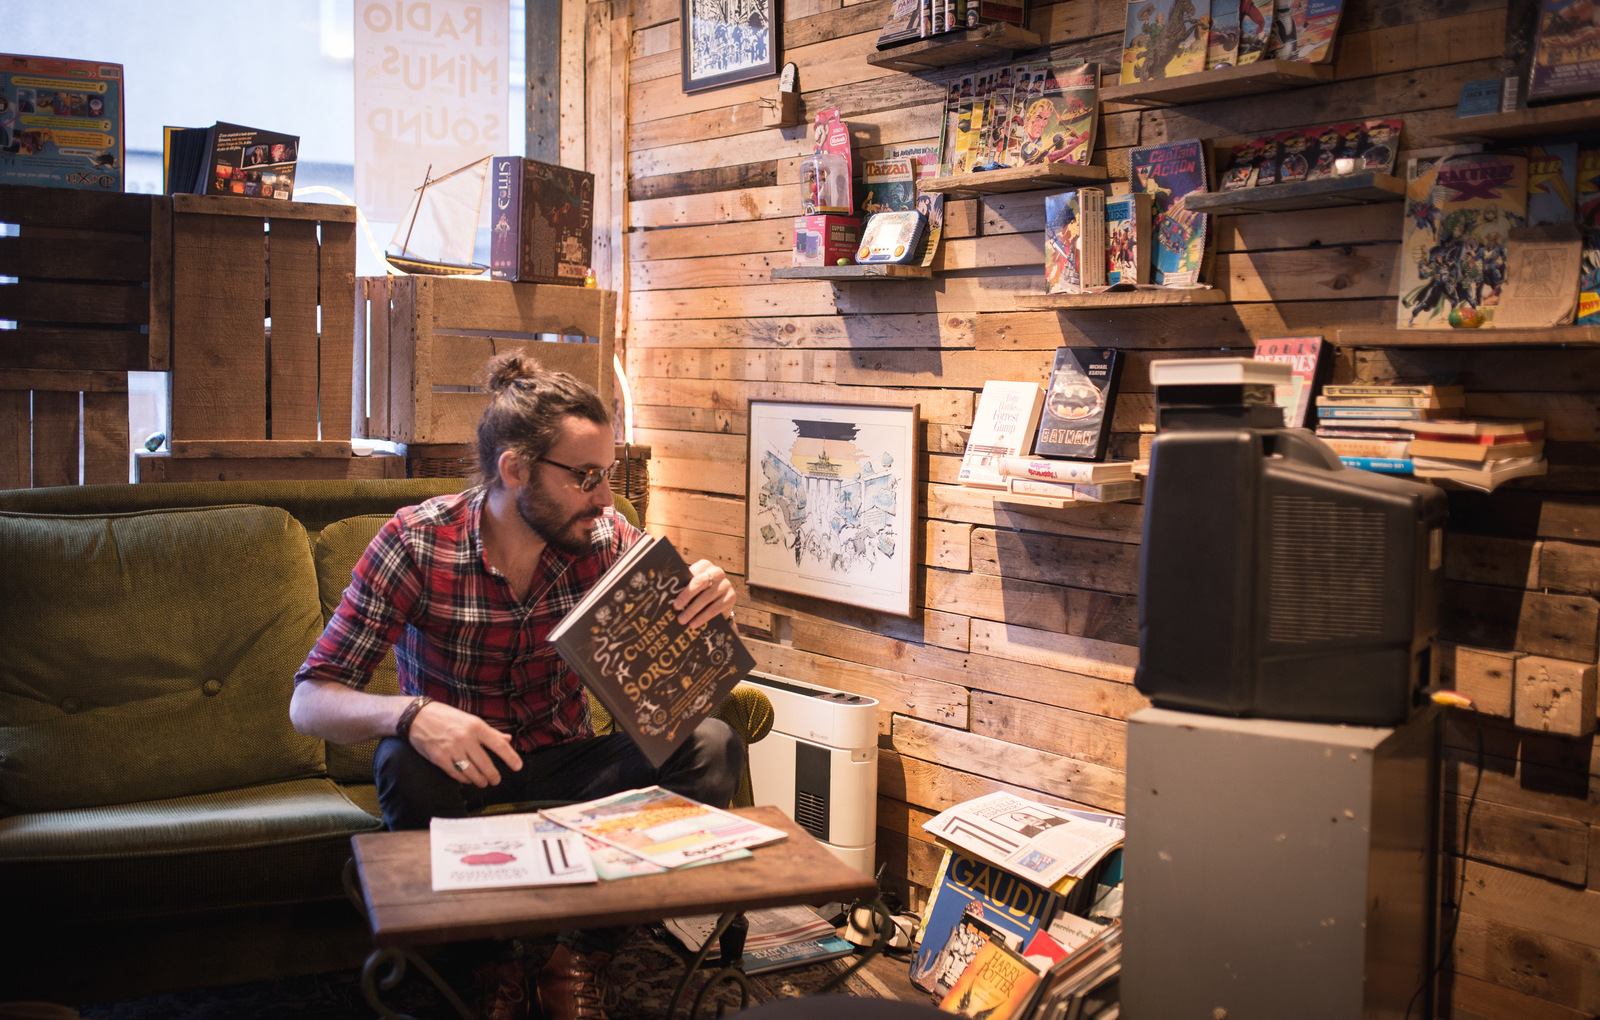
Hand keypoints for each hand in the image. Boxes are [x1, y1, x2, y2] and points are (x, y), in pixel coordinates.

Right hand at [406, 701, 523, 788]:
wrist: (418, 716)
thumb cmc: (447, 717)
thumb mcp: (470, 719)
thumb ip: (490, 731)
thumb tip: (507, 739)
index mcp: (476, 726)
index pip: (499, 744)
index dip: (510, 757)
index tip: (518, 767)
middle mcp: (466, 738)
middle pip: (486, 763)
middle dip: (493, 775)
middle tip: (496, 780)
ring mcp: (452, 749)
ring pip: (472, 772)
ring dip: (480, 780)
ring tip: (483, 782)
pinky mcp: (439, 758)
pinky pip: (456, 774)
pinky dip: (464, 779)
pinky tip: (467, 780)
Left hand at [675, 559, 735, 628]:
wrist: (717, 601)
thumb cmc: (698, 592)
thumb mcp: (690, 586)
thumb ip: (681, 587)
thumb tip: (665, 595)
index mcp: (705, 565)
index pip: (694, 574)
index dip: (684, 587)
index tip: (674, 600)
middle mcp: (717, 572)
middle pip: (701, 582)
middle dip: (687, 596)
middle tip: (676, 608)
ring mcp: (726, 584)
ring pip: (707, 597)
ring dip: (693, 610)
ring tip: (682, 620)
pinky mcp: (731, 597)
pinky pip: (716, 608)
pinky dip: (704, 617)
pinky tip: (694, 623)